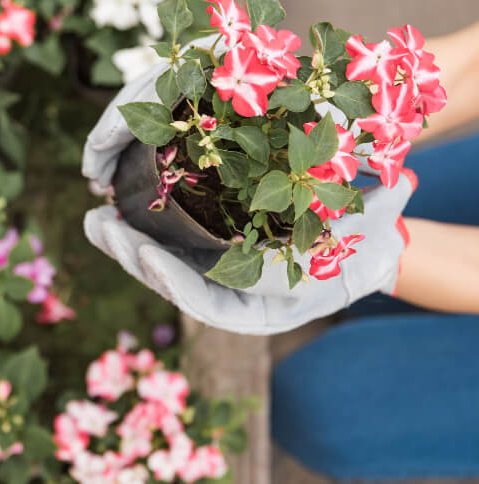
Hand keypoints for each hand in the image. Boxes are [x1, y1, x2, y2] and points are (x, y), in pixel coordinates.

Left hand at [81, 69, 414, 334]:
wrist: (360, 243)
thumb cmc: (369, 236)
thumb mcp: (372, 227)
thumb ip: (376, 211)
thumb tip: (394, 184)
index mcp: (276, 305)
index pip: (215, 300)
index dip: (178, 280)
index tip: (145, 254)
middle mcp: (241, 301)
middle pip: (177, 289)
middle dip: (135, 261)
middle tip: (103, 228)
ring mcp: (222, 280)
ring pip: (165, 273)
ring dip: (125, 248)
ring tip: (95, 220)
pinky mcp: (208, 256)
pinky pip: (168, 254)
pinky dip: (138, 236)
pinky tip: (111, 216)